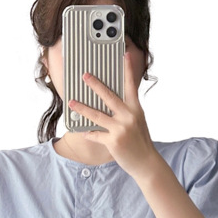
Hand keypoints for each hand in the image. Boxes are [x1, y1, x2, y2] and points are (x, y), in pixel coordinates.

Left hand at [67, 51, 160, 181]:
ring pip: (97, 115)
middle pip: (109, 96)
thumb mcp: (137, 121)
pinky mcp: (113, 142)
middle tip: (85, 76)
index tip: (124, 54)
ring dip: (82, 108)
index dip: (128, 69)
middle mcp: (128, 116)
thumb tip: (107, 102)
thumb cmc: (140, 141)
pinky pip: (95, 135)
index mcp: (136, 109)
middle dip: (95, 85)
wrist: (146, 162)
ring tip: (72, 102)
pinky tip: (82, 130)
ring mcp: (120, 129)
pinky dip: (88, 132)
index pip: (131, 85)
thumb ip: (126, 110)